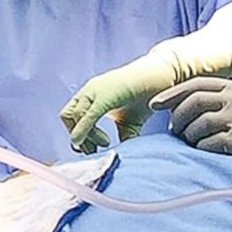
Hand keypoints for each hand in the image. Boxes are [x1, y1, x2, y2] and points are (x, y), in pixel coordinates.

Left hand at [61, 59, 178, 153]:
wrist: (163, 75)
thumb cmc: (146, 95)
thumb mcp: (130, 122)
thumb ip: (121, 136)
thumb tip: (118, 156)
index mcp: (92, 96)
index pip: (70, 117)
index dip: (78, 136)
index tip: (92, 149)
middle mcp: (90, 91)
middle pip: (68, 117)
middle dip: (78, 137)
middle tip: (95, 149)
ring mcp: (96, 90)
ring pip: (75, 116)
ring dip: (86, 136)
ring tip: (106, 142)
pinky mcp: (106, 94)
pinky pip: (90, 114)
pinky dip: (86, 129)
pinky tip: (100, 142)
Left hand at [150, 77, 231, 164]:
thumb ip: (219, 101)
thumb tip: (178, 109)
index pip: (196, 85)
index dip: (172, 94)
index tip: (155, 104)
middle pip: (193, 102)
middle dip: (178, 118)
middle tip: (175, 132)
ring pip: (198, 124)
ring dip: (189, 137)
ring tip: (194, 144)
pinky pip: (208, 144)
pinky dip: (202, 150)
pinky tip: (208, 154)